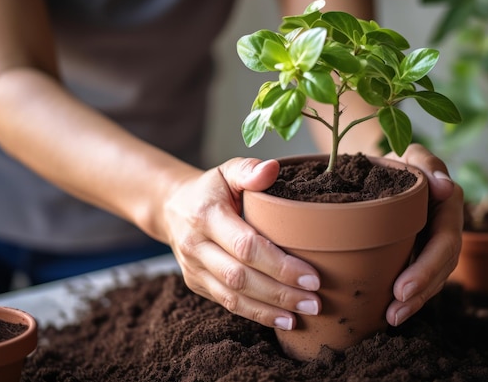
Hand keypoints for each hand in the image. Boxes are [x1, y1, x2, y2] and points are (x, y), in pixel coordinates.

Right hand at [164, 158, 320, 330]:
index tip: (312, 276)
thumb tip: (273, 168)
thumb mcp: (226, 171)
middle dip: (280, 293)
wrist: (172, 208)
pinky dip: (256, 314)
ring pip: (233, 296)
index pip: (246, 246)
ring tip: (304, 314)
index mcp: (206, 215)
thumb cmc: (210, 189)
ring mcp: (194, 268)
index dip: (279, 264)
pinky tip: (282, 319)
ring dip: (270, 309)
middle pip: (241, 277)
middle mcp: (196, 246)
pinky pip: (228, 303)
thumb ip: (249, 170)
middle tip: (315, 301)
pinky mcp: (197, 284)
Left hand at [384, 144, 463, 325]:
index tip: (401, 288)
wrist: (390, 168)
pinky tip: (390, 311)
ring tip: (391, 318)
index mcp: (449, 206)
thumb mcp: (412, 154)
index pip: (444, 243)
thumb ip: (428, 163)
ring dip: (415, 301)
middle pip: (442, 268)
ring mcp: (436, 243)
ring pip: (434, 278)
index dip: (426, 268)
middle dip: (420, 293)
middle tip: (394, 312)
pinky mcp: (422, 252)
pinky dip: (410, 296)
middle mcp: (448, 228)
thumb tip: (446, 186)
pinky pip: (421, 277)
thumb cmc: (400, 161)